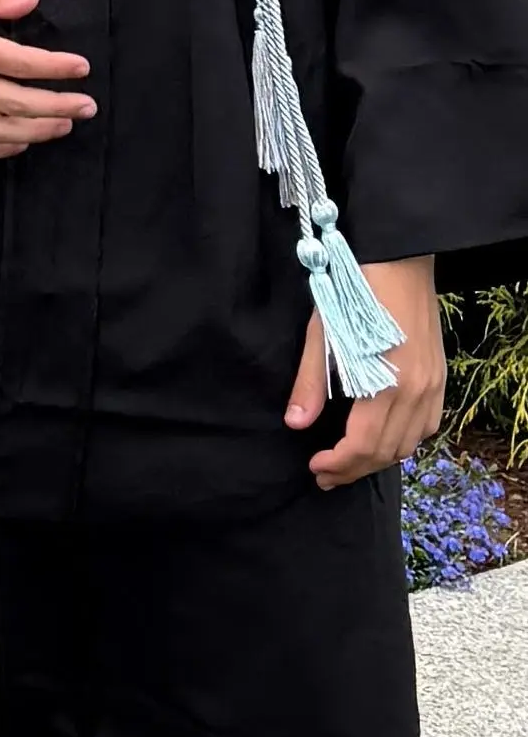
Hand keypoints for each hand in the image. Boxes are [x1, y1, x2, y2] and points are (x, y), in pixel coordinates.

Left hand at [288, 255, 442, 489]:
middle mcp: (416, 393)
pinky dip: (404, 440)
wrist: (397, 261)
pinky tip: (382, 438)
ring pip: (410, 443)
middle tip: (325, 475)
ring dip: (379, 459)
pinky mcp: (440, 377)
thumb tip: (295, 423)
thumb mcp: (322, 336)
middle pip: (387, 452)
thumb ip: (311, 384)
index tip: (315, 468)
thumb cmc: (352, 293)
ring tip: (348, 462)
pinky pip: (428, 425)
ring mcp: (433, 386)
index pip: (362, 445)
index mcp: (385, 386)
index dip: (338, 464)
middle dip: (354, 469)